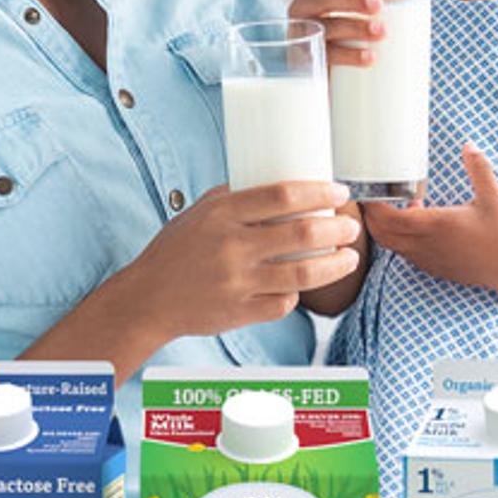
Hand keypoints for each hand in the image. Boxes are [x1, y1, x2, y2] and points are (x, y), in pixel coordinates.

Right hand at [117, 180, 360, 333]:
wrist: (147, 299)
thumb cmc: (174, 251)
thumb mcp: (199, 212)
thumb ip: (235, 198)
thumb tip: (279, 185)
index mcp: (222, 215)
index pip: (282, 195)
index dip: (319, 192)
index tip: (339, 192)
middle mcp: (232, 247)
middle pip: (302, 233)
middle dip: (338, 229)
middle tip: (351, 226)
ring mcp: (238, 283)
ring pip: (304, 273)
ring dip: (336, 265)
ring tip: (349, 257)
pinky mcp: (240, 313)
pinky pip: (285, 303)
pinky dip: (298, 293)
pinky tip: (304, 285)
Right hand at [288, 0, 401, 68]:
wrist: (324, 70)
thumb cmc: (340, 28)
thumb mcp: (354, 8)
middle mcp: (302, 11)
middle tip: (377, 4)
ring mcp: (304, 37)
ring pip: (329, 28)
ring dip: (356, 28)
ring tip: (382, 31)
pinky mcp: (312, 62)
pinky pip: (331, 57)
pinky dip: (352, 56)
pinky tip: (371, 57)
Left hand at [361, 144, 497, 286]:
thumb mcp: (493, 195)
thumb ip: (479, 168)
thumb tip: (469, 146)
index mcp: (434, 224)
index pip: (388, 218)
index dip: (373, 207)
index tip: (370, 193)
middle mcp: (425, 244)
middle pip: (382, 234)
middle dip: (372, 218)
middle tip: (374, 199)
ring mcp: (428, 259)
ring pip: (392, 246)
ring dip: (387, 229)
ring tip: (400, 209)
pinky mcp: (434, 268)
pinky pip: (406, 255)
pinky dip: (401, 241)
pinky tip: (418, 226)